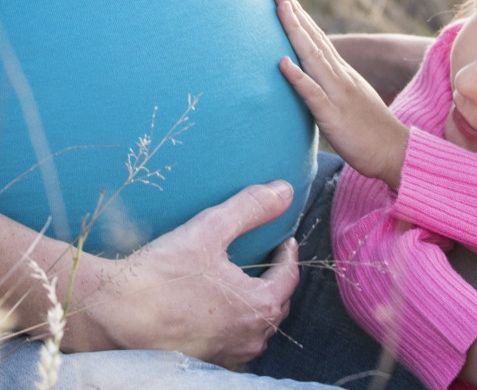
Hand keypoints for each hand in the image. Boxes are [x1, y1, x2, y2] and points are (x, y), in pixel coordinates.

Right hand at [63, 181, 299, 368]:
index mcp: (260, 306)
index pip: (289, 278)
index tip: (283, 241)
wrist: (110, 314)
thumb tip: (285, 191)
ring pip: (256, 329)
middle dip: (275, 281)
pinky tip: (216, 311)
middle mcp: (250, 338)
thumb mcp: (210, 230)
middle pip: (277, 305)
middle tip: (266, 260)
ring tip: (243, 284)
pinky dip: (232, 325)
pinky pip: (231, 343)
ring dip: (256, 306)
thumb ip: (250, 208)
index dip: (288, 255)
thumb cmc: (161, 274)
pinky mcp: (204, 362)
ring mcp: (228, 355)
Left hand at [274, 0, 408, 189]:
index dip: (302, 18)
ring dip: (295, 33)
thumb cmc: (372, 133)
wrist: (397, 153)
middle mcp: (341, 78)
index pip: (320, 41)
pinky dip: (298, 77)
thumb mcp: (351, 102)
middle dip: (295, 14)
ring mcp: (338, 95)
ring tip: (280, 9)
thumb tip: (315, 82)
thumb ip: (334, 88)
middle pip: (315, 40)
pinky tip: (282, 62)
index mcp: (344, 76)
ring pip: (313, 58)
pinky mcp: (334, 117)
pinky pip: (313, 94)